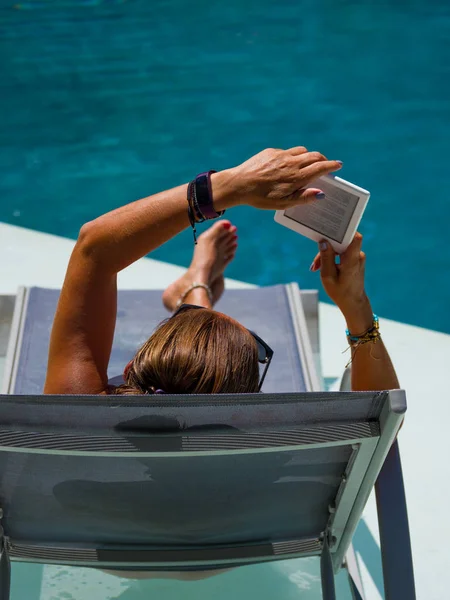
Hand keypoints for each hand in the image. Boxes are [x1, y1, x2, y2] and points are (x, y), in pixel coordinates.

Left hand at [214, 147, 341, 210]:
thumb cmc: (261, 197)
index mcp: (296, 177)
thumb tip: (321, 193)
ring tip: (309, 163)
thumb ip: (303, 197)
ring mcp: (281, 155)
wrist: (239, 184)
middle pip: (314, 156)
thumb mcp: (283, 203)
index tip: (338, 165)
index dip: (331, 165)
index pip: (320, 167)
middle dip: (323, 159)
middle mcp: (291, 163)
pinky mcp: (271, 152)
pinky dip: (293, 156)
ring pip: (302, 151)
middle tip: (326, 164)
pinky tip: (288, 164)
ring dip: (309, 156)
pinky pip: (287, 151)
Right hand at [310, 233, 373, 333]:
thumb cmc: (340, 292)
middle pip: (341, 243)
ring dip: (327, 256)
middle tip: (315, 262)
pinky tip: (322, 268)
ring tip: (316, 268)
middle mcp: (357, 256)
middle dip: (326, 248)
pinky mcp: (354, 261)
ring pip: (339, 249)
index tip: (330, 230)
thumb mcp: (328, 276)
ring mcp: (357, 258)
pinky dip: (332, 259)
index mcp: (352, 259)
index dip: (344, 230)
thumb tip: (323, 241)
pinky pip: (341, 254)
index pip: (354, 236)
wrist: (353, 303)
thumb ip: (326, 258)